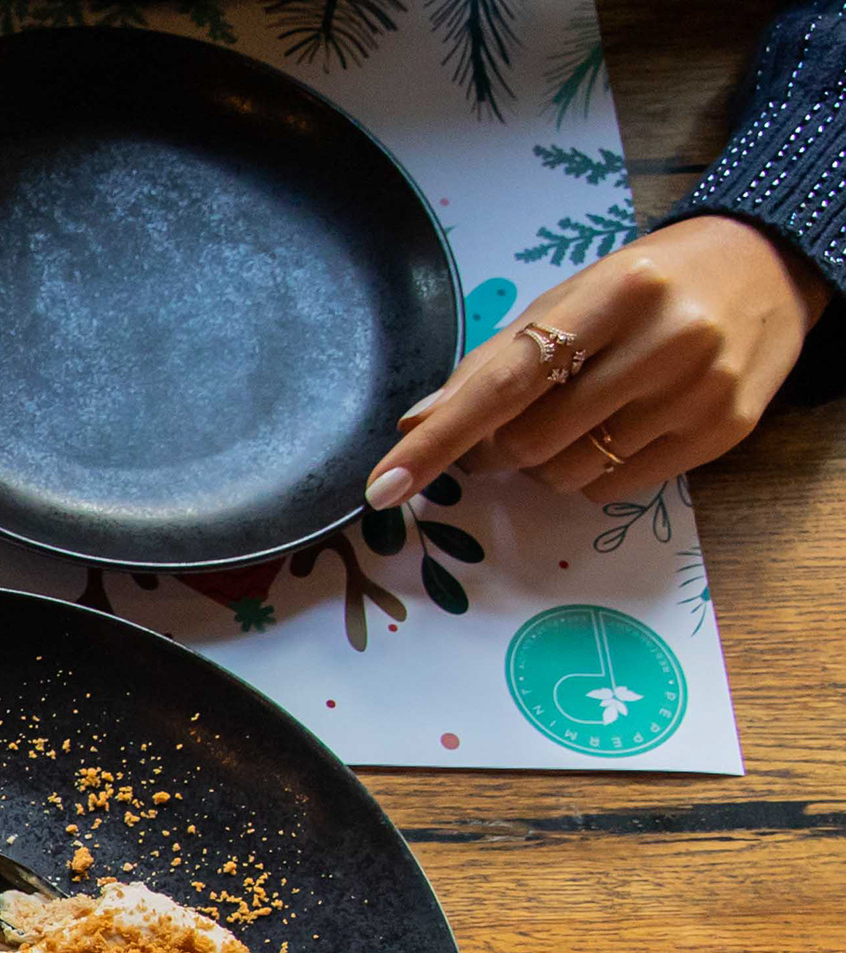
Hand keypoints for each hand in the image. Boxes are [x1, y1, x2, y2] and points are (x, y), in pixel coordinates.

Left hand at [366, 215, 832, 508]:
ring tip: (585, 411)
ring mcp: (700, 391)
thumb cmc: (648, 284)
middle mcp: (666, 340)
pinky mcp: (722, 432)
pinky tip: (622, 427)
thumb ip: (494, 361)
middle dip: (499, 446)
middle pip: (527, 441)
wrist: (767, 265)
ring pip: (566, 474)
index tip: (383, 487)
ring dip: (548, 461)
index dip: (437, 441)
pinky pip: (612, 490)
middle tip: (516, 420)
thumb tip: (415, 420)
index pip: (503, 383)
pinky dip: (594, 473)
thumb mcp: (571, 299)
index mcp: (616, 292)